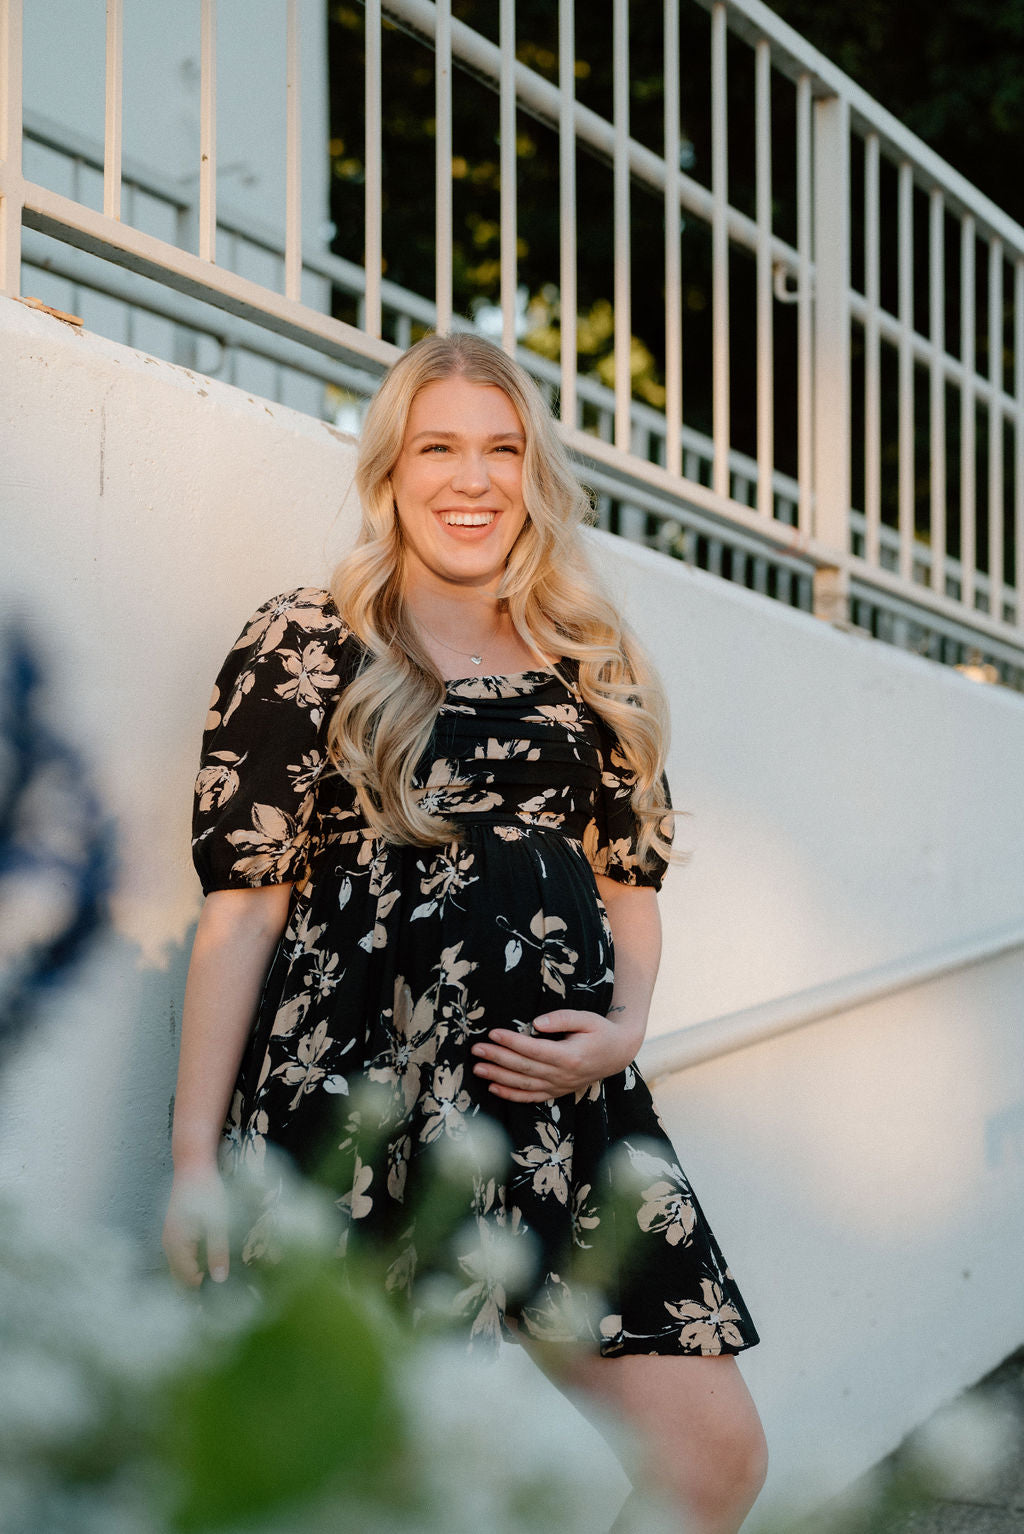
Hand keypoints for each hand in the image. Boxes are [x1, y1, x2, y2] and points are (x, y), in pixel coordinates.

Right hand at [162, 1168, 229, 1287]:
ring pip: (179, 1268)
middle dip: (196, 1289)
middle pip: (180, 1278)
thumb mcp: (218, 1222)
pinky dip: (191, 1264)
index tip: (219, 1300)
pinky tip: (207, 1262)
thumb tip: (219, 1280)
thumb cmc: (207, 1191)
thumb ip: (218, 1252)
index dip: (203, 1293)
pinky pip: (180, 1256)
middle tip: (217, 1296)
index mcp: (177, 1245)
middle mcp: (168, 1245)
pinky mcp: (174, 1231)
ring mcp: (169, 1237)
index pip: (188, 1281)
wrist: (192, 1165)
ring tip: (214, 1281)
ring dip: (194, 1277)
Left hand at [470, 1009, 643, 1102]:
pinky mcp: (557, 1092)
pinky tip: (494, 1088)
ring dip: (498, 1078)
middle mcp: (563, 1076)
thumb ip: (562, 1018)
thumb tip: (536, 1023)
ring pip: (524, 1085)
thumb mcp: (587, 1018)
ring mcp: (560, 1087)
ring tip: (478, 1069)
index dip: (512, 1042)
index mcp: (570, 1057)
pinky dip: (511, 1095)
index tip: (493, 1032)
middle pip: (524, 1068)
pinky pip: (531, 1097)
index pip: (534, 1050)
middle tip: (477, 1050)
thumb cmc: (600, 1031)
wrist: (618, 1053)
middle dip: (498, 1059)